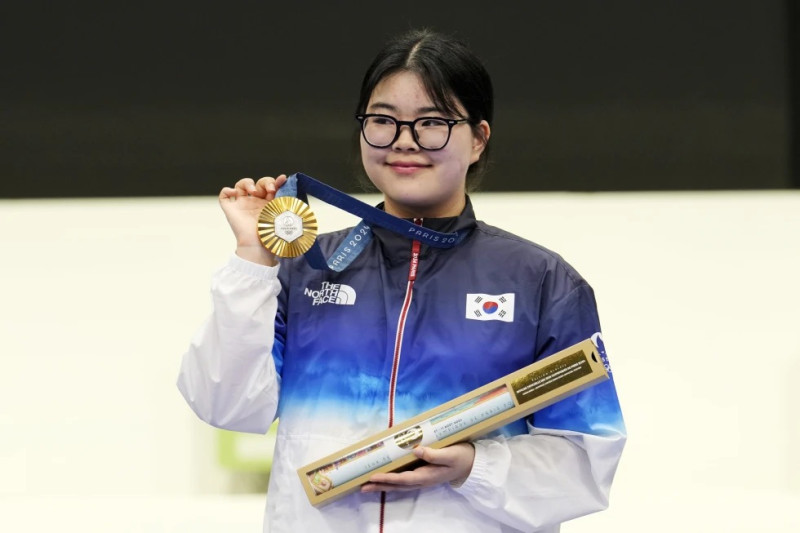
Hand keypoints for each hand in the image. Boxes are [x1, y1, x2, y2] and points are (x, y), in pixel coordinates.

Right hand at [218, 174, 287, 264]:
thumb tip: (290, 185)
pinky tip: (235, 193)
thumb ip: (286, 201)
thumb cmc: (272, 234)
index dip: (275, 181)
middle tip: (270, 190)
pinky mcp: (231, 210)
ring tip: (254, 191)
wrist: (259, 247)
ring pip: (241, 185)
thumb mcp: (282, 215)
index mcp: (268, 204)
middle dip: (265, 182)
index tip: (282, 180)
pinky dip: (227, 190)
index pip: (270, 187)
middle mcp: (255, 203)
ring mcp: (242, 205)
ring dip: (247, 183)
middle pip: (257, 184)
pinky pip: (224, 196)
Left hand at [360, 443, 474, 493]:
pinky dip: (391, 481)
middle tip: (362, 486)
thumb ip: (434, 454)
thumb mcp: (450, 454)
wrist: (471, 464)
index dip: (388, 478)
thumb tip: (416, 450)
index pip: (404, 479)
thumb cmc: (461, 457)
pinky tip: (384, 479)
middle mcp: (422, 480)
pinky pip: (403, 480)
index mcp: (428, 475)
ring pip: (399, 485)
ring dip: (383, 485)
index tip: (374, 476)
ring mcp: (422, 479)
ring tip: (367, 486)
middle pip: (398, 485)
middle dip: (380, 485)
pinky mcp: (422, 474)